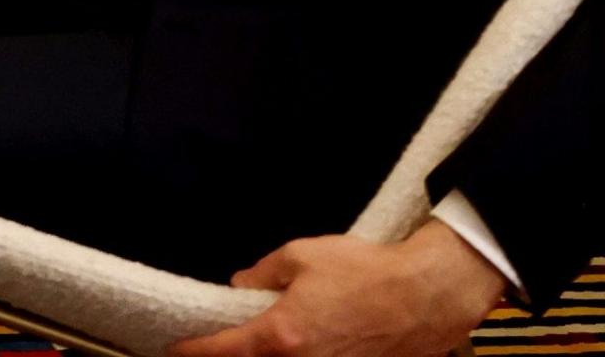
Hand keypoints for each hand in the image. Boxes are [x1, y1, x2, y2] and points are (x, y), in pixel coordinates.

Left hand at [166, 226, 507, 356]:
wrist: (428, 295)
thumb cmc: (366, 271)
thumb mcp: (302, 257)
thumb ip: (262, 274)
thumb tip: (240, 287)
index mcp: (282, 335)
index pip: (222, 351)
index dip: (193, 351)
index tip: (176, 348)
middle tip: (216, 345)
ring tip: (255, 342)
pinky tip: (296, 347)